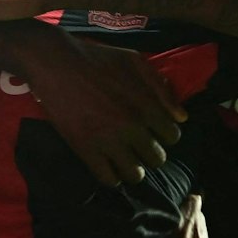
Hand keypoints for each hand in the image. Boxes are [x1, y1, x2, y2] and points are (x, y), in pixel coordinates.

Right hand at [22, 29, 186, 185]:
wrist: (57, 63)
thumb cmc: (98, 59)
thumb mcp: (136, 62)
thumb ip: (161, 89)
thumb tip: (181, 118)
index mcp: (147, 106)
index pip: (172, 136)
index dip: (165, 135)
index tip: (154, 132)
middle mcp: (132, 128)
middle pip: (157, 159)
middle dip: (151, 154)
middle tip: (139, 147)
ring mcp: (109, 141)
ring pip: (135, 174)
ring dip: (133, 169)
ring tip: (125, 160)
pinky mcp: (86, 150)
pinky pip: (108, 179)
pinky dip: (112, 177)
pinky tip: (108, 167)